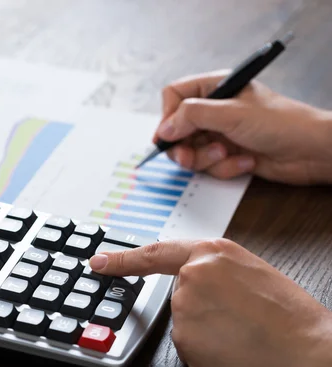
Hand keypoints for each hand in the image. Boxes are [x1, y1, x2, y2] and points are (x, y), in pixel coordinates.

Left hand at [89, 239, 331, 366]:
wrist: (310, 350)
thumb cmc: (288, 312)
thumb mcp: (249, 270)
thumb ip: (211, 267)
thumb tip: (189, 280)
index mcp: (209, 252)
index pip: (154, 254)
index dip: (122, 259)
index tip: (98, 262)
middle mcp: (190, 277)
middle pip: (178, 295)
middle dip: (202, 307)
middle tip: (238, 316)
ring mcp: (184, 310)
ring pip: (184, 323)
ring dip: (205, 330)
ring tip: (242, 331)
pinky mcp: (184, 342)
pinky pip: (189, 346)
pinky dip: (207, 350)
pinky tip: (233, 349)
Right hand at [154, 70, 331, 184]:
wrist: (312, 151)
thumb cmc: (282, 122)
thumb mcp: (232, 114)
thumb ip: (192, 117)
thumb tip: (164, 129)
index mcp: (215, 88)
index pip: (174, 95)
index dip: (168, 117)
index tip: (169, 136)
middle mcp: (215, 110)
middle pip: (178, 129)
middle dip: (186, 147)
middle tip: (189, 157)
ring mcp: (220, 133)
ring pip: (191, 151)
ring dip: (208, 159)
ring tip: (228, 155)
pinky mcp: (228, 154)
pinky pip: (209, 166)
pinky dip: (225, 167)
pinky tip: (246, 161)